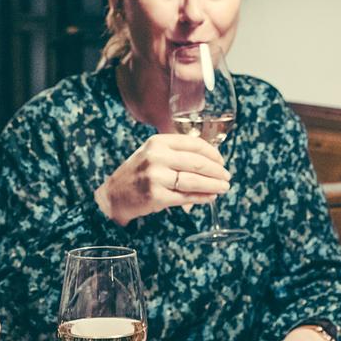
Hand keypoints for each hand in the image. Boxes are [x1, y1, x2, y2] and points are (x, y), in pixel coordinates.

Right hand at [94, 134, 230, 225]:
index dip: (212, 154)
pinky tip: (210, 197)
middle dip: (217, 171)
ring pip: (194, 181)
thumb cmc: (138, 174)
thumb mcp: (152, 154)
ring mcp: (156, 177)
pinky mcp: (156, 196)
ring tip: (223, 187)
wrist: (113, 195)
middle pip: (197, 163)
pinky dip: (202, 198)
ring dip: (213, 185)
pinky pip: (186, 197)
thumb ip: (176, 153)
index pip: (194, 144)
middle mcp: (157, 157)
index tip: (221, 161)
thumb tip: (210, 160)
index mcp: (158, 142)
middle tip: (227, 176)